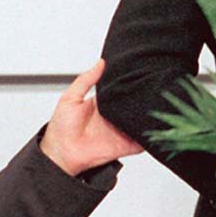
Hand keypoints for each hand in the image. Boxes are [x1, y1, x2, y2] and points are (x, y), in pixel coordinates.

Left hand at [40, 60, 141, 176]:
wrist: (60, 154)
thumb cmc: (60, 128)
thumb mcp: (70, 97)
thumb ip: (86, 80)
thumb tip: (100, 63)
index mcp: (102, 104)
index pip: (121, 91)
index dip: (130, 84)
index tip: (140, 74)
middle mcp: (113, 117)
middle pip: (134, 106)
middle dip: (143, 100)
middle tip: (152, 90)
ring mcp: (120, 131)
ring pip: (140, 122)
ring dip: (147, 118)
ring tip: (155, 108)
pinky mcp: (124, 146)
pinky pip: (141, 142)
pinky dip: (148, 138)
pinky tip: (150, 129)